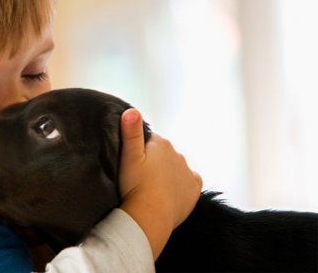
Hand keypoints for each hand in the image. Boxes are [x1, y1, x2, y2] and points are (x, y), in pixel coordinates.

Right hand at [118, 108, 201, 259]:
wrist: (150, 215)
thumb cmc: (135, 186)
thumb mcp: (128, 156)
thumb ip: (131, 131)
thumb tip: (132, 109)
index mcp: (161, 143)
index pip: (149, 141)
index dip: (140, 152)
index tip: (134, 164)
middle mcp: (178, 153)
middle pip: (163, 154)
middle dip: (154, 161)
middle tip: (140, 177)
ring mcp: (188, 170)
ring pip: (175, 167)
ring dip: (166, 173)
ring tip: (152, 187)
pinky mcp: (195, 187)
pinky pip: (188, 181)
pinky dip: (180, 185)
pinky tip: (168, 192)